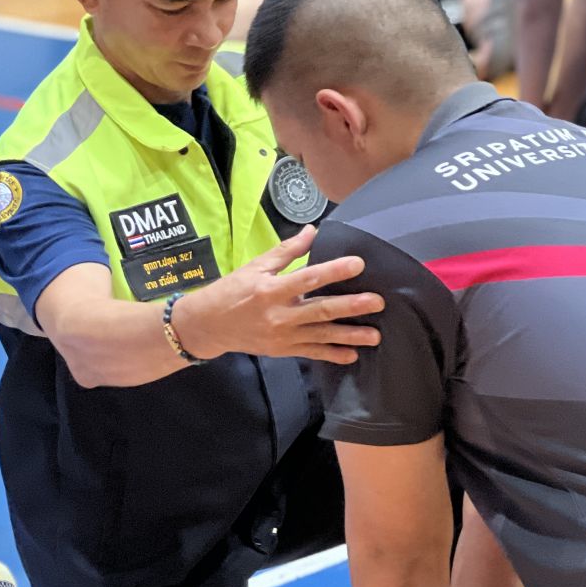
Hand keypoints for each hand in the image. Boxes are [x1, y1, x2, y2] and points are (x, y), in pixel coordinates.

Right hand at [170, 225, 383, 364]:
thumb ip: (286, 250)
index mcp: (271, 289)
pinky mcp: (283, 350)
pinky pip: (311, 353)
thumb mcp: (255, 265)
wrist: (208, 325)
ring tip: (374, 335)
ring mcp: (282, 336)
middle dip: (351, 306)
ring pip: (321, 336)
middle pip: (320, 310)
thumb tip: (313, 230)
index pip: (307, 278)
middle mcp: (279, 314)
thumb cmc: (232, 290)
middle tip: (377, 302)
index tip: (358, 264)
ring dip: (349, 336)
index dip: (334, 271)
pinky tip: (352, 355)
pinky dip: (332, 355)